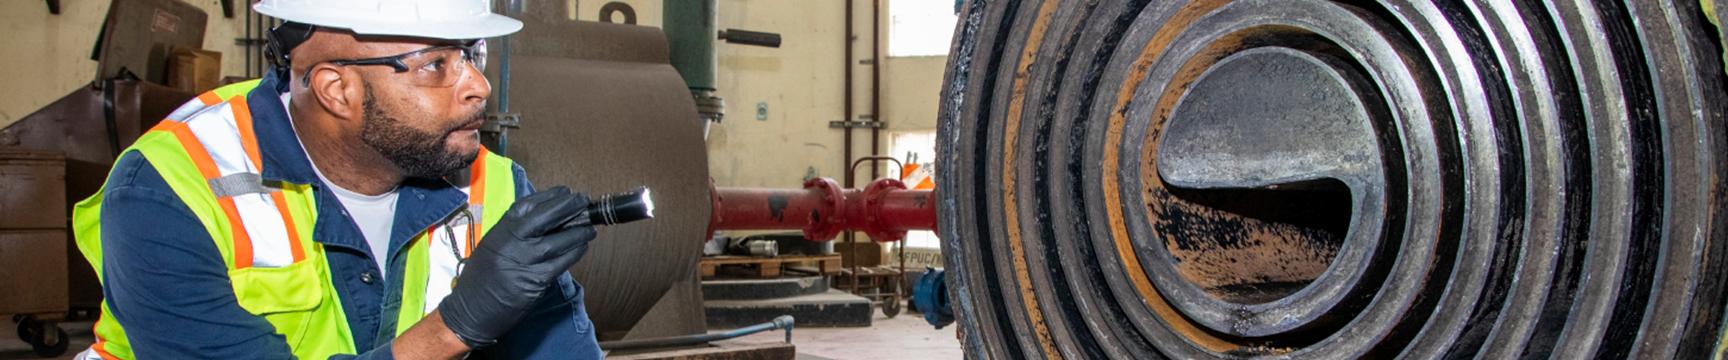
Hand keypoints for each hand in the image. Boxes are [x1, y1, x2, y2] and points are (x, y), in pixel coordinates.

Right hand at [437, 186, 596, 348]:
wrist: (470, 311)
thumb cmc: (482, 278)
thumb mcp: (493, 246)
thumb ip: (515, 232)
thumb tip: (548, 218)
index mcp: (499, 232)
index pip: (526, 206)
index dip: (549, 197)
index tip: (565, 192)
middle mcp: (510, 244)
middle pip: (543, 219)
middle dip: (567, 207)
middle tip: (583, 202)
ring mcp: (521, 263)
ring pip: (556, 242)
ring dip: (577, 233)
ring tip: (590, 228)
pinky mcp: (533, 283)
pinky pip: (559, 265)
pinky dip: (573, 254)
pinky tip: (582, 248)